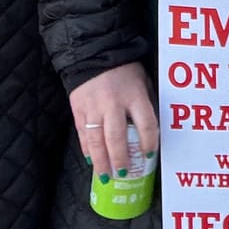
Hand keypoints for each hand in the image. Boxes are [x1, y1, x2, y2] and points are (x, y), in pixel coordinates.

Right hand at [69, 62, 158, 179]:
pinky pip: (82, 134)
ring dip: (101, 161)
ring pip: (96, 140)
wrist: (94, 53)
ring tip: (106, 175)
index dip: (149, 142)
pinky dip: (87, 149)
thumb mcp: (143, 81)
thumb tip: (150, 129)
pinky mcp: (78, 109)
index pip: (146, 124)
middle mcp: (113, 103)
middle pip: (116, 138)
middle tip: (123, 174)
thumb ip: (146, 103)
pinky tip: (91, 159)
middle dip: (120, 159)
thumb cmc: (124, 69)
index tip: (149, 155)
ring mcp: (93, 107)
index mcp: (134, 95)